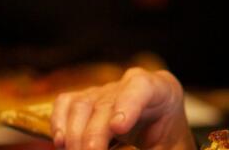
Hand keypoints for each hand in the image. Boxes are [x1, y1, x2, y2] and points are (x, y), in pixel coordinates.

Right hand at [51, 67, 194, 149]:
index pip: (143, 87)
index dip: (128, 104)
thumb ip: (156, 149)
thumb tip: (128, 145)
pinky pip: (66, 103)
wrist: (160, 129)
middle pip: (106, 104)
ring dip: (74, 135)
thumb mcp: (169, 146)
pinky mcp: (87, 99)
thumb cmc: (167, 138)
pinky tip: (62, 144)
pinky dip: (59, 123)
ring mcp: (106, 90)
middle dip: (94, 136)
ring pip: (82, 104)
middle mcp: (131, 84)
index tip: (118, 127)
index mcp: (162, 90)